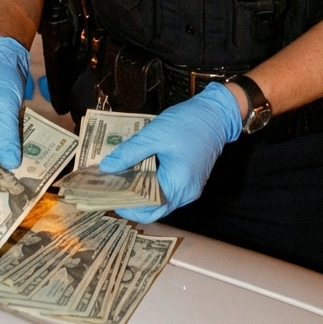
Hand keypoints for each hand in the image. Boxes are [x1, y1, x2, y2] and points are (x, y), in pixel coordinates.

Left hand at [98, 83, 241, 221]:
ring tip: (120, 180)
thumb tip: (106, 167)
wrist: (216, 114)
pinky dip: (152, 187)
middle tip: (110, 188)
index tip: (105, 193)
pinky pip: (167, 192)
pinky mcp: (190, 181)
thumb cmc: (187, 123)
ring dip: (140, 193)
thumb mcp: (154, 134)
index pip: (145, 208)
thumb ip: (129, 153)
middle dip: (130, 201)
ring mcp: (190, 189)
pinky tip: (138, 173)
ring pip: (160, 202)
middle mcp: (185, 194)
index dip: (124, 203)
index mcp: (177, 185)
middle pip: (153, 210)